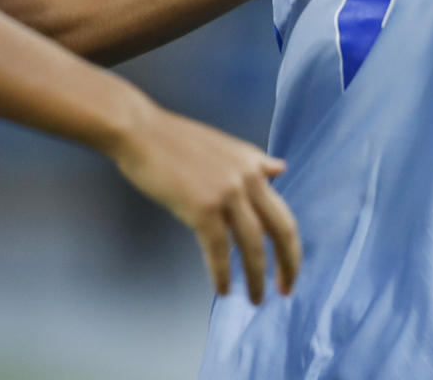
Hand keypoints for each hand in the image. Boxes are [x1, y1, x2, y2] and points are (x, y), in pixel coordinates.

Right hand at [106, 101, 301, 304]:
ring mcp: (227, 193)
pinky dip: (222, 272)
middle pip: (281, 229)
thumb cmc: (177, 141)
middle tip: (286, 290)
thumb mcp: (227, 147)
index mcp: (256, 166)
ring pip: (252, 244)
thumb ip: (254, 163)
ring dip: (256, 276)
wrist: (141, 132)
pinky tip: (223, 289)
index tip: (291, 267)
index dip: (291, 244)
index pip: (284, 213)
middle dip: (288, 264)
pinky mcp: (202, 207)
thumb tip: (280, 169)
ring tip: (257, 299)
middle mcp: (249, 178)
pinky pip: (219, 248)